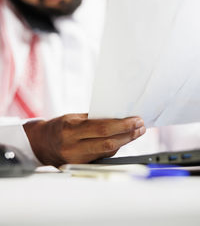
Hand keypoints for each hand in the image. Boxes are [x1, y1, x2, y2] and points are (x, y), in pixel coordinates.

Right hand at [23, 114, 145, 166]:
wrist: (41, 144)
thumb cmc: (59, 127)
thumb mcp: (73, 117)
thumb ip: (93, 119)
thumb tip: (117, 117)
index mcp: (70, 128)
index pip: (102, 128)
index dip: (122, 125)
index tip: (136, 120)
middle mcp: (72, 146)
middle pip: (108, 142)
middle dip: (128, 134)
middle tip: (140, 127)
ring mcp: (76, 159)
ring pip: (107, 152)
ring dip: (125, 141)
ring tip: (136, 133)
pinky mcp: (79, 166)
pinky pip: (102, 157)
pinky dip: (114, 148)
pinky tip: (122, 141)